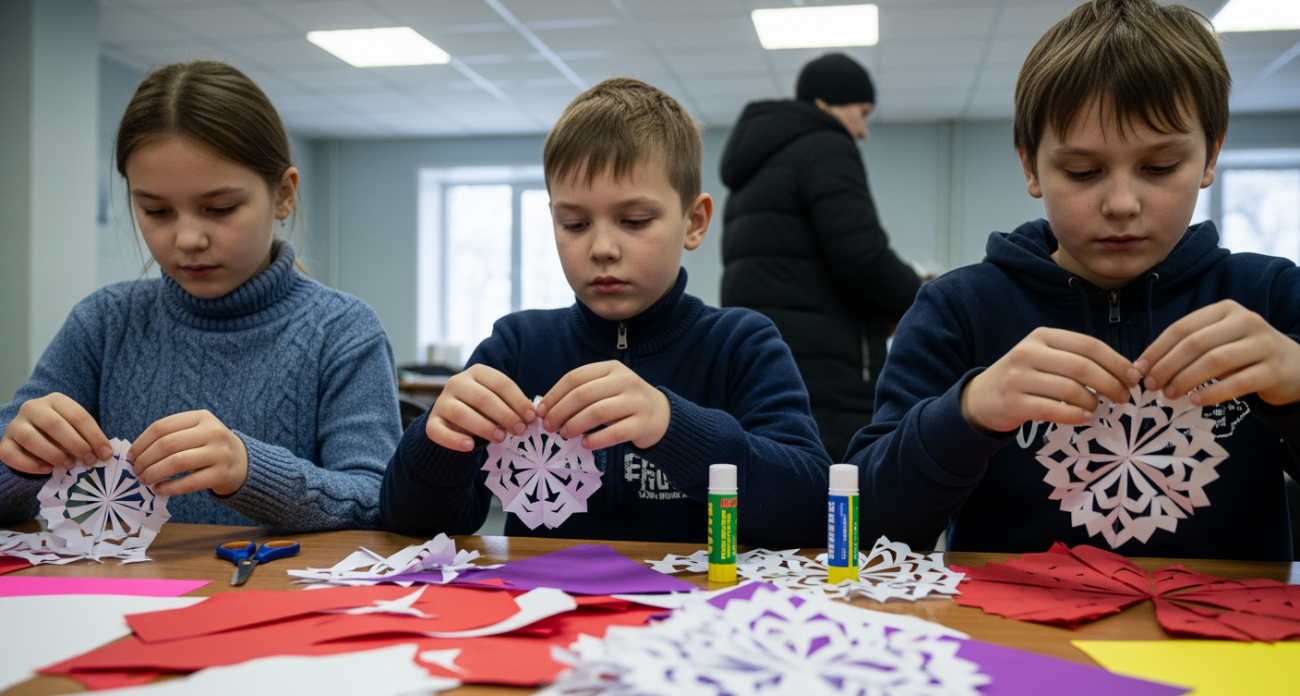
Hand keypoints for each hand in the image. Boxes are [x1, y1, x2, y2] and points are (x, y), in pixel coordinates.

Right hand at [0, 393, 112, 474]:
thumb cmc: (60, 433)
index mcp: (56, 400)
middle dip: (75, 445)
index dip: (94, 436)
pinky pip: (12, 455)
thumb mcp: (75, 429)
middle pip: (54, 425)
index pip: (78, 416)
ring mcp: (16, 425)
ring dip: (53, 454)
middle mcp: (32, 408)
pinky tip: (47, 470)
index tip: (106, 454)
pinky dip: (30, 465)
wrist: (31, 435)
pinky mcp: (4, 443)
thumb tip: (104, 454)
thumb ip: (87, 438)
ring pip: (30, 438)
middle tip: (89, 461)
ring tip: (69, 466)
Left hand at [128, 410, 248, 495]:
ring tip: (145, 480)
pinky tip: (159, 489)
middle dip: (145, 460)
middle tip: (136, 471)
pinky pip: (189, 483)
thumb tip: (135, 454)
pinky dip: (169, 487)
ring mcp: (219, 453)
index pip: (162, 427)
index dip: (141, 442)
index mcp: (202, 417)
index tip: (131, 456)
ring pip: (176, 463)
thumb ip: (170, 437)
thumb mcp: (195, 432)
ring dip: (154, 473)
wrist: (242, 462)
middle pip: (167, 444)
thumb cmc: (209, 448)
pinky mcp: (222, 474)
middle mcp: (213, 431)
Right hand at [426, 365, 535, 451]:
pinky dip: (455, 440)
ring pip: (462, 413)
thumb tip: (532, 415)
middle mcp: (456, 383)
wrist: (454, 422)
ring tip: (501, 438)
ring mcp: (442, 402)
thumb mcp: (498, 402)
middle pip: (483, 398)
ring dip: (484, 427)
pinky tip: (470, 446)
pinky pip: (440, 432)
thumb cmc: (484, 410)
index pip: (501, 384)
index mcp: (477, 372)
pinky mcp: (432, 422)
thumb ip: (512, 405)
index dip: (518, 401)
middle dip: (504, 415)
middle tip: (519, 430)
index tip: (531, 417)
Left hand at [537, 361, 669, 449]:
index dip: (554, 395)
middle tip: (549, 427)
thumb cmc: (625, 403)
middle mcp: (625, 380)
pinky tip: (585, 444)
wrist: (663, 416)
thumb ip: (582, 394)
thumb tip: (546, 409)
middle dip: (560, 412)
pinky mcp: (644, 423)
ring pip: (597, 412)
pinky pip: (615, 432)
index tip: (541, 412)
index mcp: (611, 368)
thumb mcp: (607, 389)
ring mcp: (636, 401)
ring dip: (575, 425)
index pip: (575, 377)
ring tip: (565, 435)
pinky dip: (596, 440)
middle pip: (583, 394)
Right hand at [961, 328, 1140, 433]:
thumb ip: (1077, 360)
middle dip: (1110, 384)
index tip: (1134, 377)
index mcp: (1042, 337)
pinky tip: (1084, 417)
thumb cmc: (1024, 378)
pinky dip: (1074, 415)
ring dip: (1093, 402)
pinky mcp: (1013, 403)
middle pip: (1082, 367)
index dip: (1116, 362)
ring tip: (1098, 408)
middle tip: (1123, 397)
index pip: (1088, 345)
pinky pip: (1053, 410)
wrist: (982, 398)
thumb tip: (1125, 372)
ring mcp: (1018, 378)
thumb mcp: (1045, 358)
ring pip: (1069, 389)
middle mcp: (1028, 353)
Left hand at [1137, 300, 1299, 406]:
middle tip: (1151, 385)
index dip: (1157, 349)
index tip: (1138, 369)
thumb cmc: (1244, 354)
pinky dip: (1213, 393)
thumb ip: (1188, 348)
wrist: (1293, 367)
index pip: (1182, 327)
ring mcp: (1263, 344)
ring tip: (1169, 395)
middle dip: (1168, 366)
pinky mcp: (1274, 369)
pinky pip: (1238, 382)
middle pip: (1196, 343)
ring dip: (1186, 379)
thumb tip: (1145, 367)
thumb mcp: (1218, 341)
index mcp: (1225, 310)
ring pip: (1215, 361)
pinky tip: (1195, 401)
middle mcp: (1246, 321)